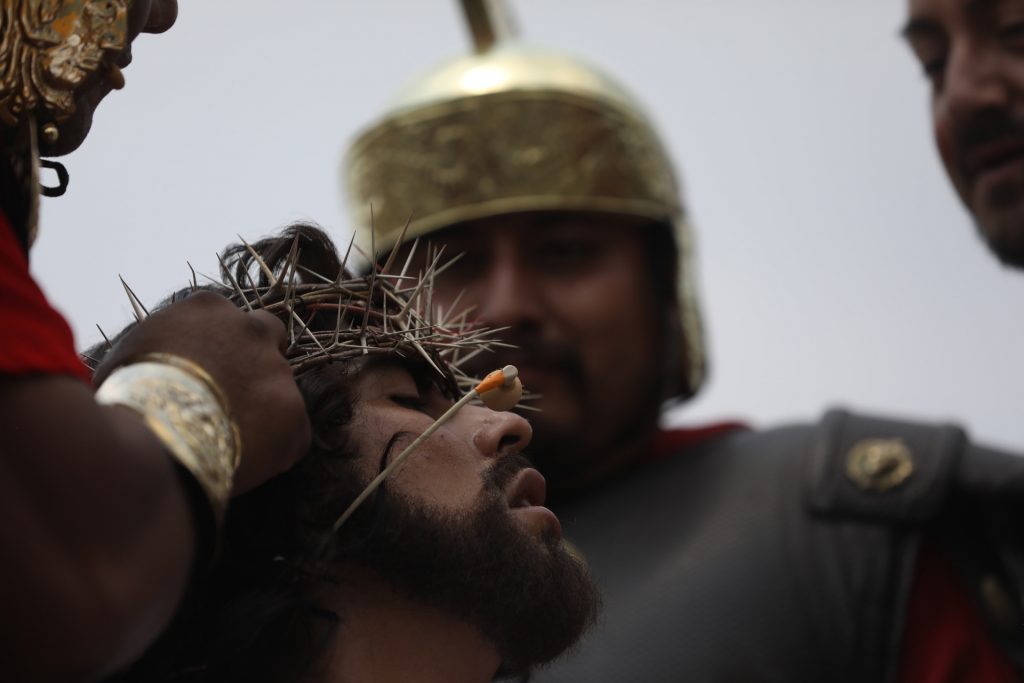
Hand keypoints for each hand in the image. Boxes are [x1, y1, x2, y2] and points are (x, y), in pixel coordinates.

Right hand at [94, 291, 310, 493]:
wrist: (153, 432)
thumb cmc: (123, 396)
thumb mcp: (129, 355)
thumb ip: (157, 349)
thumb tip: (148, 366)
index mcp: (208, 309)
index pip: (225, 320)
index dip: (218, 349)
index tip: (207, 373)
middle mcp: (252, 331)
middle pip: (268, 339)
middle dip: (256, 364)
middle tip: (234, 399)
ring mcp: (277, 372)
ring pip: (280, 391)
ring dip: (262, 412)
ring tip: (228, 443)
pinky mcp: (294, 415)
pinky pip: (294, 435)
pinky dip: (275, 451)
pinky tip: (244, 465)